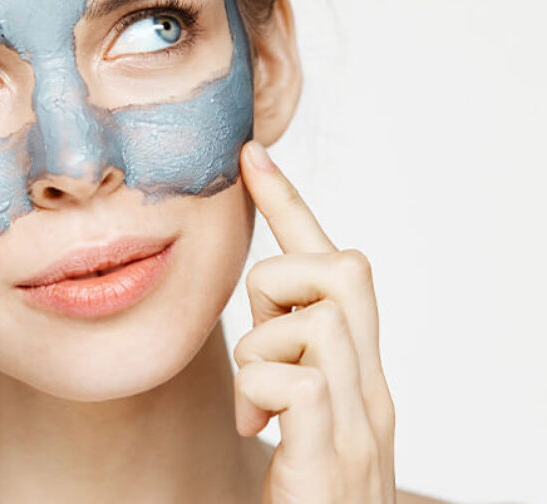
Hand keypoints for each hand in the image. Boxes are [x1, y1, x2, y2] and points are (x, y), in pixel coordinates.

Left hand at [233, 140, 395, 503]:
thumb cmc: (309, 491)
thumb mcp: (303, 413)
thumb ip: (294, 364)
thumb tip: (259, 327)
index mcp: (361, 369)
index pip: (336, 264)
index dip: (292, 204)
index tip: (253, 156)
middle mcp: (373, 387)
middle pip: (345, 267)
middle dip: (283, 276)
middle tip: (262, 335)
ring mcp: (362, 424)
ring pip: (317, 317)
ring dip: (264, 346)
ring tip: (257, 402)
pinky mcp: (333, 462)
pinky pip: (300, 382)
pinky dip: (260, 392)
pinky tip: (256, 428)